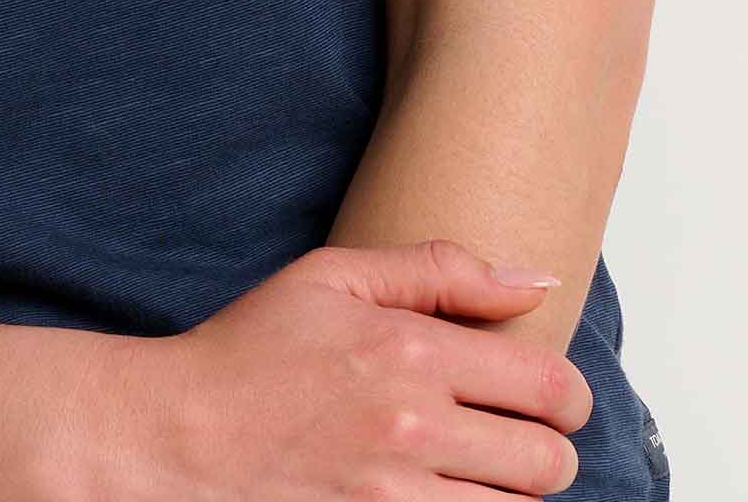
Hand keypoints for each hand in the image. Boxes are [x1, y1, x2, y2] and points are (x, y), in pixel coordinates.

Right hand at [57, 238, 592, 498]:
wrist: (182, 433)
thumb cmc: (253, 350)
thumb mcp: (333, 279)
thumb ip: (438, 269)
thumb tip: (537, 280)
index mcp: (409, 350)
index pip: (549, 384)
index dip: (565, 394)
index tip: (546, 395)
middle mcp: (413, 426)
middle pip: (549, 461)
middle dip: (547, 449)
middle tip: (516, 436)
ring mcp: (397, 498)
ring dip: (509, 493)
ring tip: (474, 469)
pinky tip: (446, 495)